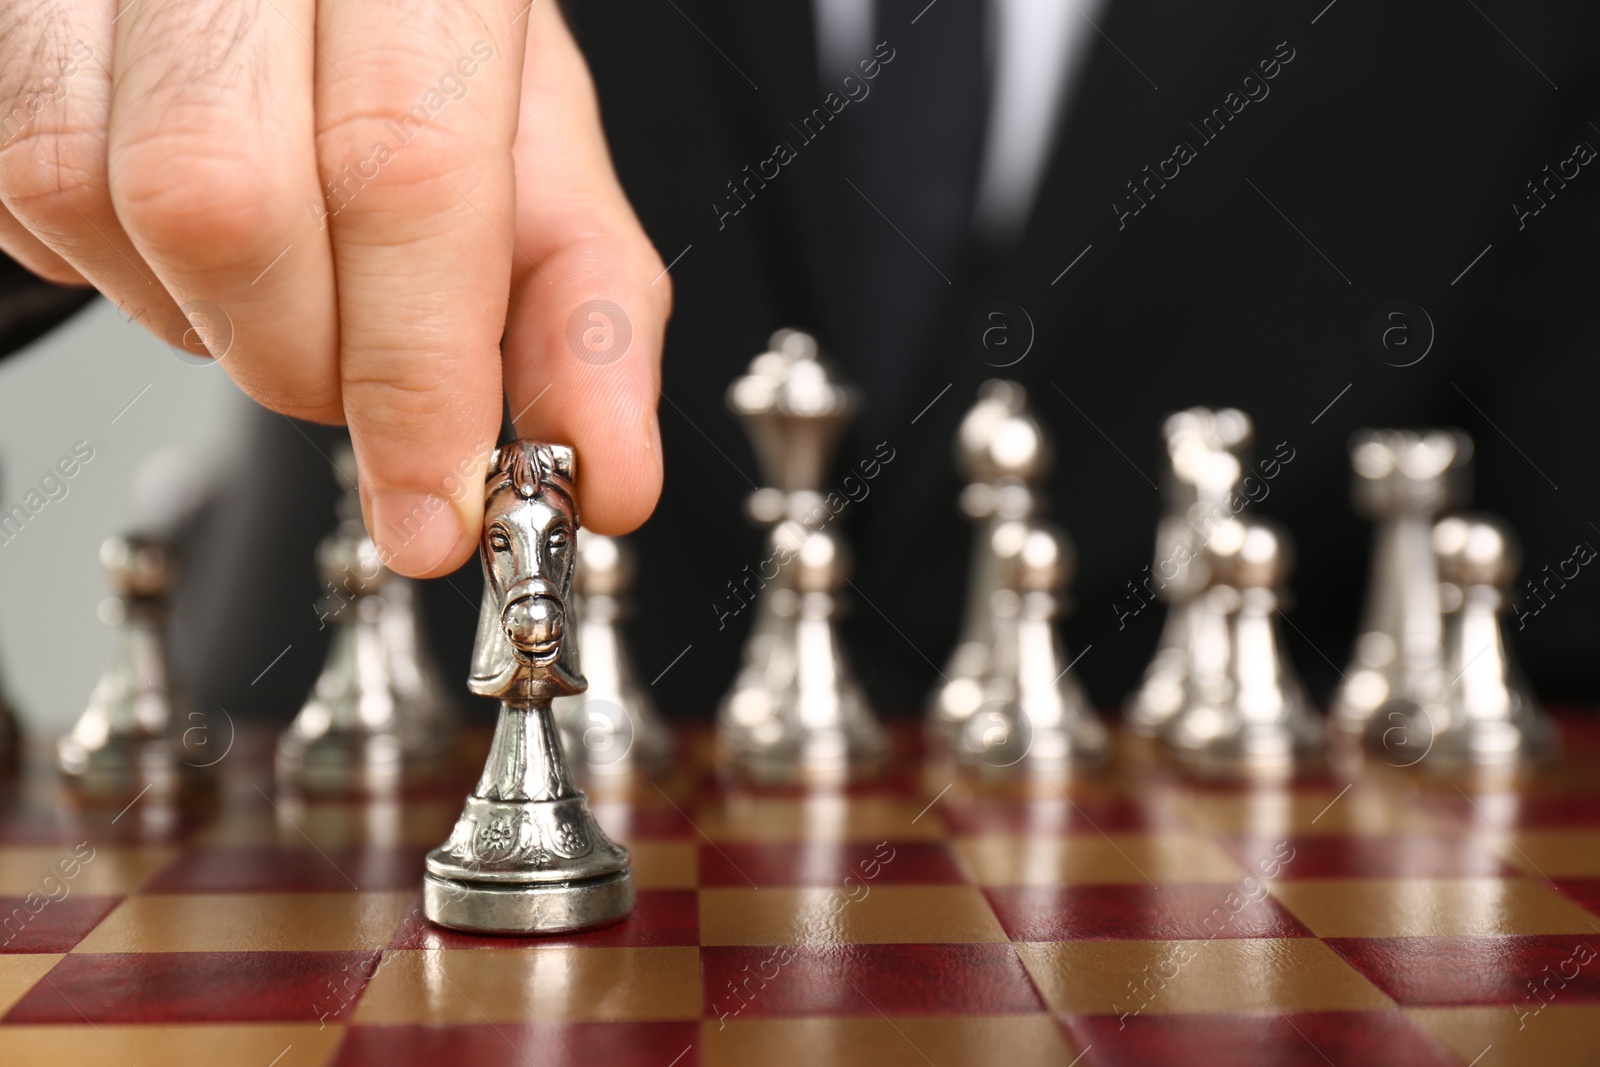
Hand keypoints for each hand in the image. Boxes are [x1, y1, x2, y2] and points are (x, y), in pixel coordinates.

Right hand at [0, 0, 668, 575]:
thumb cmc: (421, 25)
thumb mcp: (532, 132)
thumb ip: (580, 291)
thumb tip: (606, 470)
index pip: (404, 172)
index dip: (416, 373)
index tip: (435, 504)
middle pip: (227, 202)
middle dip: (304, 360)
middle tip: (355, 374)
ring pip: (95, 196)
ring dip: (202, 315)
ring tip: (277, 276)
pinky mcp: (11, 12)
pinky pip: (22, 183)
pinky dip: (112, 261)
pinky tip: (185, 228)